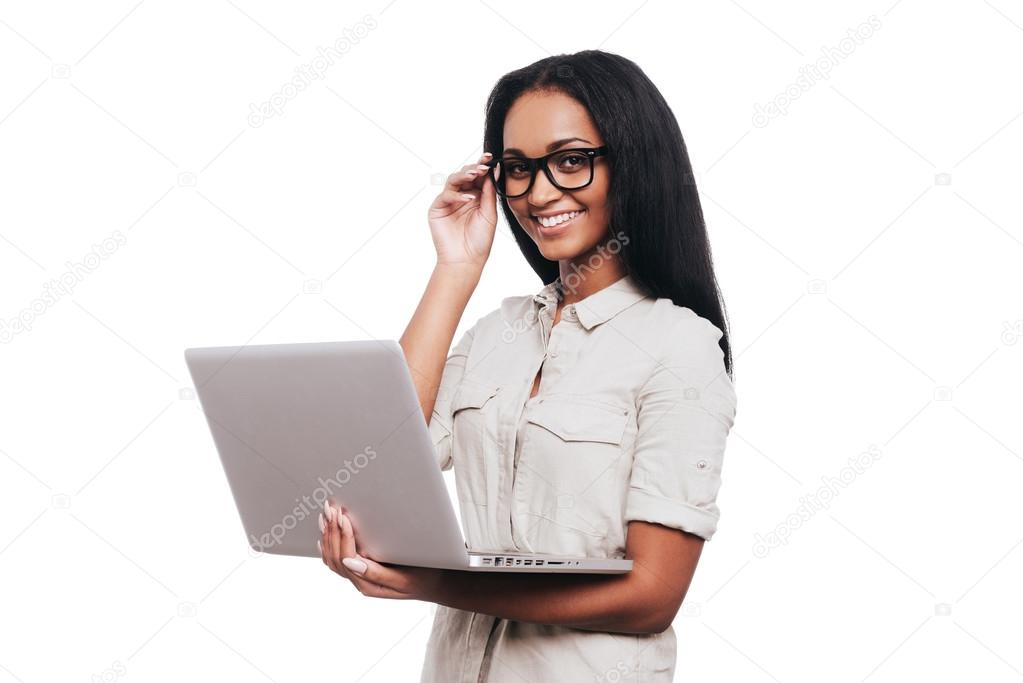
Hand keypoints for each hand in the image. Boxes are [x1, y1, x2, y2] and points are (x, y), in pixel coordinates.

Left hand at [318, 500, 446, 600]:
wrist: (433, 585)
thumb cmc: (422, 578)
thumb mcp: (403, 578)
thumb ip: (376, 572)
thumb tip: (348, 562)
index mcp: (368, 584)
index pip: (347, 558)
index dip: (343, 535)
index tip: (343, 516)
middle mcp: (359, 581)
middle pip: (335, 556)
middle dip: (332, 531)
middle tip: (331, 508)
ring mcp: (358, 577)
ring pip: (332, 558)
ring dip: (327, 535)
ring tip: (326, 515)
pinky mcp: (360, 570)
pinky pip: (337, 559)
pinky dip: (328, 544)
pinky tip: (324, 533)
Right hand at [427, 151, 497, 268]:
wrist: (467, 260)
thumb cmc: (480, 240)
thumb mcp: (489, 213)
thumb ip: (490, 192)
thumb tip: (494, 170)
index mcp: (475, 196)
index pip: (478, 177)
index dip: (483, 166)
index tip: (490, 157)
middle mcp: (461, 196)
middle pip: (465, 175)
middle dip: (474, 168)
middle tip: (484, 165)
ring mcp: (448, 201)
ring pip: (453, 180)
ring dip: (465, 175)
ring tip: (476, 174)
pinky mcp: (437, 209)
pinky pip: (446, 195)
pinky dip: (457, 195)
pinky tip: (468, 198)